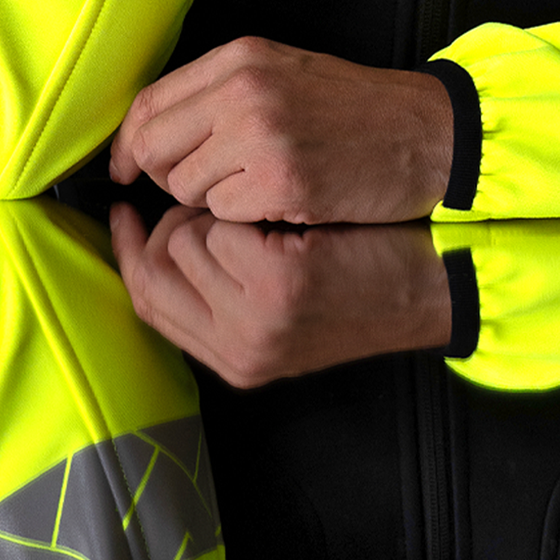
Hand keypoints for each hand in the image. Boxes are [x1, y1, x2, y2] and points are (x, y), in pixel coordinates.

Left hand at [107, 37, 454, 222]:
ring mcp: (261, 136)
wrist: (427, 136)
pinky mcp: (281, 182)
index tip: (125, 170)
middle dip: (166, 177)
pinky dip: (246, 219)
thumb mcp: (282, 75)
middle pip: (153, 148)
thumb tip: (144, 131)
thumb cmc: (356, 112)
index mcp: (239, 58)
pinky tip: (282, 203)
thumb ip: (217, 93)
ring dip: (212, 201)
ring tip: (259, 188)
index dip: (128, 144)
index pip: (149, 103)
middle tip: (206, 187)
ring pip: (185, 187)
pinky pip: (224, 215)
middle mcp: (243, 90)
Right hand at [109, 201, 452, 385]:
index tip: (125, 209)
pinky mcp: (278, 286)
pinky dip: (245, 204)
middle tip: (210, 202)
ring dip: (215, 208)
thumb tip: (161, 241)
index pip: (148, 302)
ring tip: (263, 210)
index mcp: (232, 357)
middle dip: (172, 224)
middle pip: (153, 270)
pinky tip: (283, 207)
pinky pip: (220, 227)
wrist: (434, 284)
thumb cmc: (366, 278)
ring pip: (181, 240)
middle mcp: (235, 348)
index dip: (129, 251)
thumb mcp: (285, 305)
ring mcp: (255, 320)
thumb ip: (224, 291)